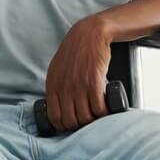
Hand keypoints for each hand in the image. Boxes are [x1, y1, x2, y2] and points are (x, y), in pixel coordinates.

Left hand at [45, 16, 112, 132]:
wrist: (90, 33)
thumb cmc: (75, 50)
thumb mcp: (57, 68)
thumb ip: (56, 86)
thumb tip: (57, 105)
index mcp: (53, 85)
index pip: (55, 117)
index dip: (64, 126)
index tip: (73, 124)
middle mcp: (65, 88)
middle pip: (71, 120)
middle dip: (80, 124)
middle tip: (87, 119)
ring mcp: (79, 86)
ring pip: (86, 117)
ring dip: (93, 119)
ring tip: (97, 114)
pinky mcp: (94, 82)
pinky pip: (99, 108)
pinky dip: (103, 112)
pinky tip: (105, 109)